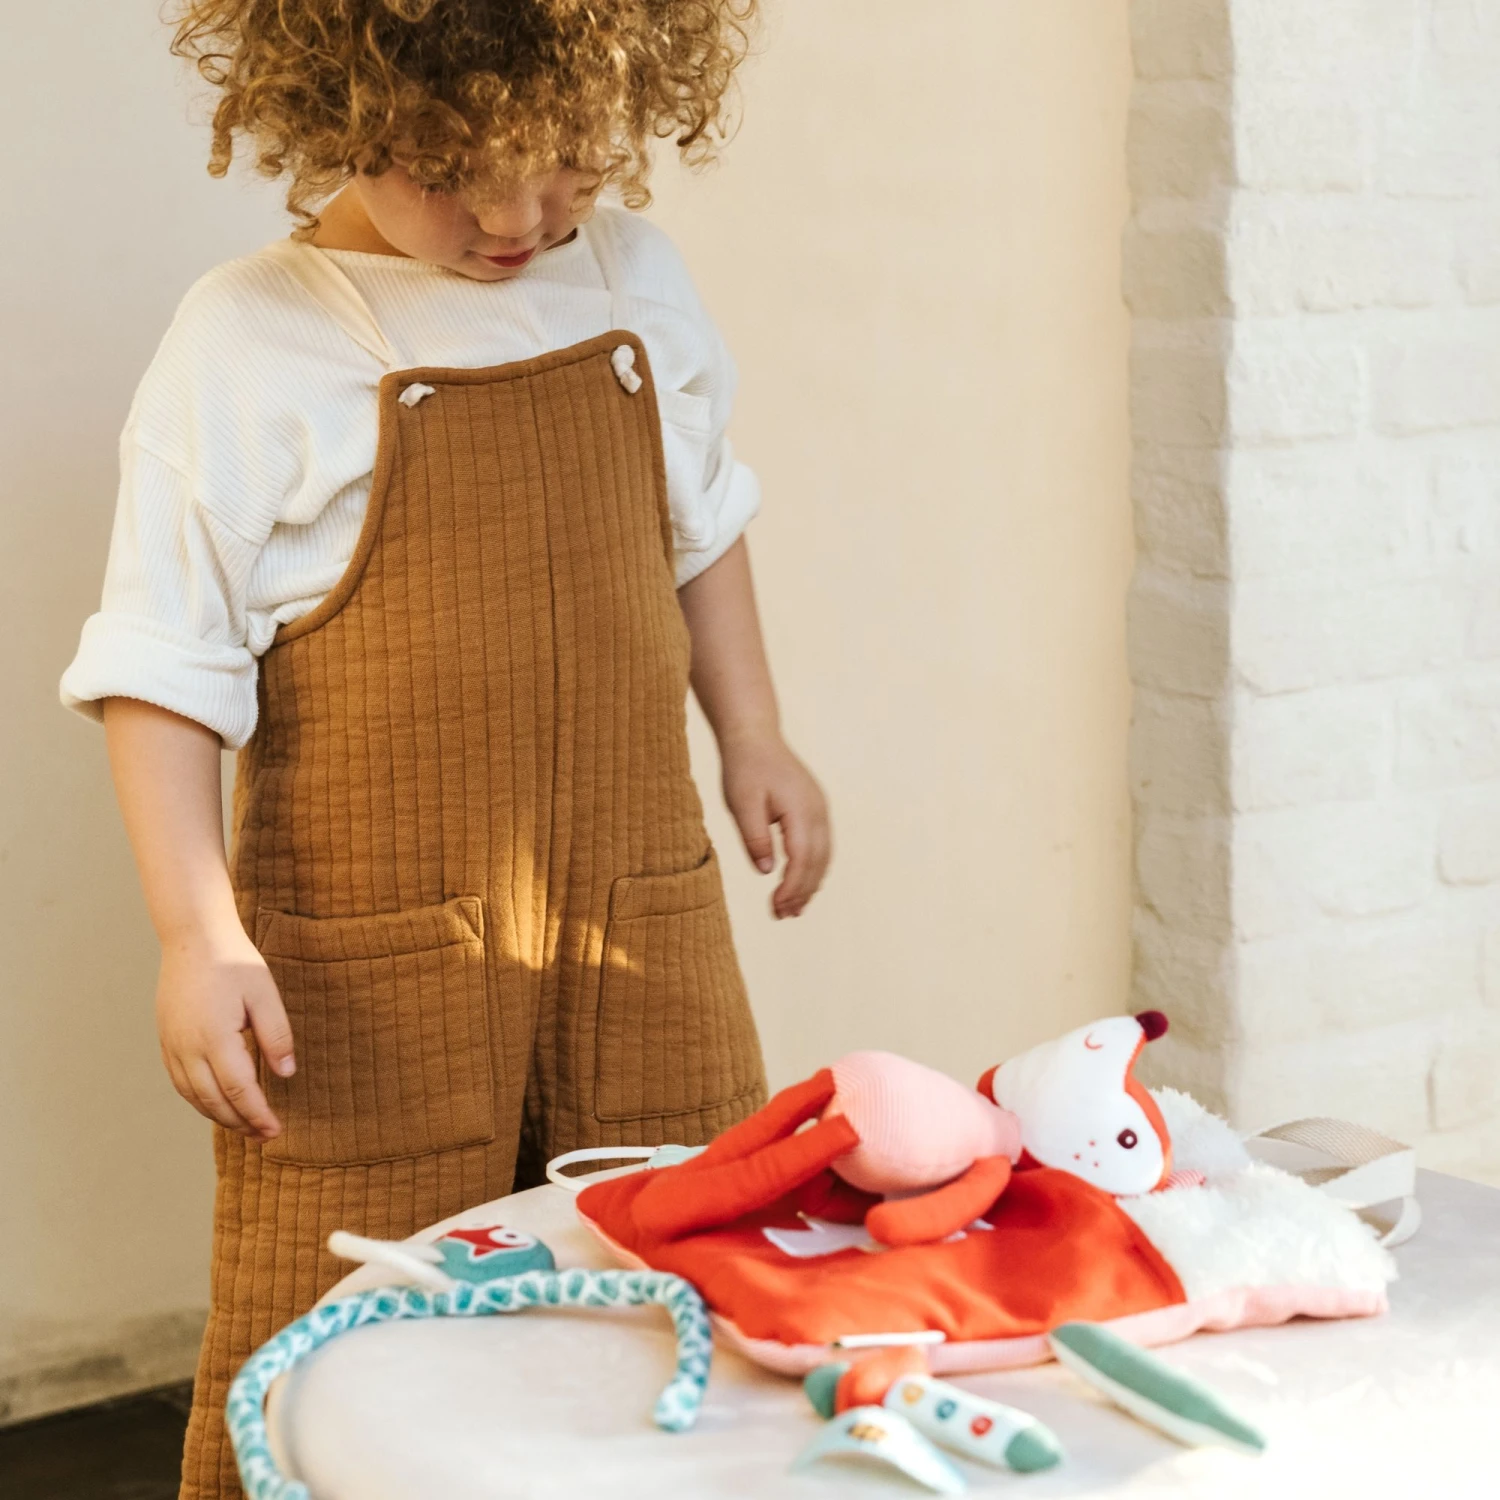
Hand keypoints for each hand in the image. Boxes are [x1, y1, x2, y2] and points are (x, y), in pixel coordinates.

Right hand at [155, 921, 295, 1139]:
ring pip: (193, 1096)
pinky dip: (199, 1100)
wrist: (194, 939)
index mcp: (215, 1038)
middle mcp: (188, 1048)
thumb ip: (276, 1036)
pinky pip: (181, 1082)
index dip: (258, 1114)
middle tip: (265, 1134)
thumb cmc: (234, 963)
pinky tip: (217, 1103)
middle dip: (241, 1122)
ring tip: (245, 1125)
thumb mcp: (265, 995)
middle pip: (214, 1101)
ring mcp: (172, 1046)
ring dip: (219, 1116)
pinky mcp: (166, 1041)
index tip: (275, 1130)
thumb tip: (285, 1073)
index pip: (239, 1091)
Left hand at [720, 731, 831, 918]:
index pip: (802, 858)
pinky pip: (822, 845)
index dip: (792, 887)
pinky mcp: (815, 808)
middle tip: (782, 916)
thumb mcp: (741, 803)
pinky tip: (799, 882)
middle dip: (803, 892)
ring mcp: (820, 808)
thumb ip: (754, 837)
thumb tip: (766, 872)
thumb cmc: (744, 768)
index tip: (777, 908)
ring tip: (792, 909)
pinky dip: (813, 868)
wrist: (755, 737)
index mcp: (800, 809)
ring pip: (824, 855)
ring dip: (810, 883)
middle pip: (818, 861)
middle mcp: (817, 810)